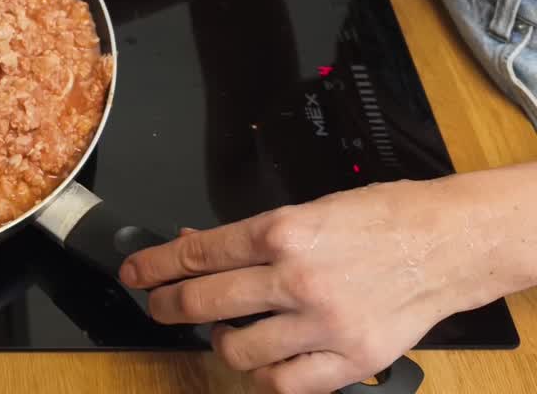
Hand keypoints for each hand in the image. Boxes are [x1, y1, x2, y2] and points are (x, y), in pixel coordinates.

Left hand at [119, 178, 506, 393]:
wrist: (451, 241)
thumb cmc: (384, 218)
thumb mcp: (309, 209)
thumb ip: (251, 236)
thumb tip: (197, 246)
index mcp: (283, 232)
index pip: (198, 254)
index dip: (155, 266)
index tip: (134, 273)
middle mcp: (298, 278)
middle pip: (204, 302)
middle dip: (167, 305)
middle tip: (158, 305)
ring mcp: (324, 323)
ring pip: (238, 350)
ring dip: (220, 343)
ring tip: (225, 333)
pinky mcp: (352, 357)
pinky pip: (286, 383)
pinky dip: (266, 375)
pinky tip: (266, 360)